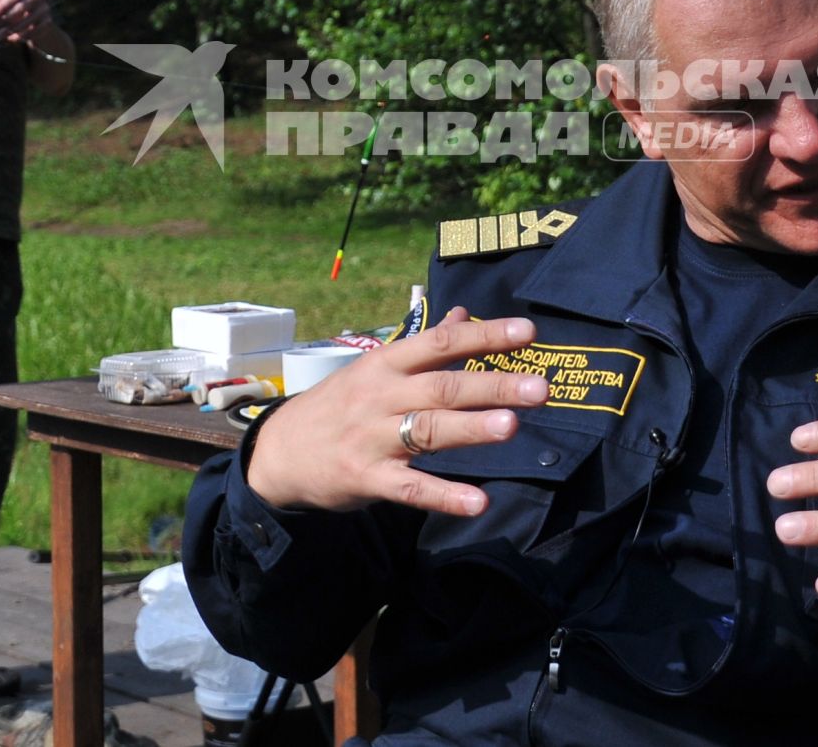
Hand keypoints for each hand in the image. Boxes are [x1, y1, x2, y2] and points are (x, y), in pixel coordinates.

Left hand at [0, 0, 55, 44]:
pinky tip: (11, 39)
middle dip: (5, 18)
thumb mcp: (3, 6)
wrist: (35, 23)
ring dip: (10, 30)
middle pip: (22, 7)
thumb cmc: (13, 11)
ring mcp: (45, 9)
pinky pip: (33, 32)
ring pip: (26, 22)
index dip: (3, 4)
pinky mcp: (48, 22)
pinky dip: (20, 37)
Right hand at [245, 307, 548, 515]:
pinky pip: (410, 489)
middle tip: (539, 388)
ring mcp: (374, 439)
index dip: (485, 336)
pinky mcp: (367, 479)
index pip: (441, 343)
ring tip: (512, 427)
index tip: (528, 331)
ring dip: (470, 429)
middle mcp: (381, 396)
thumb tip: (465, 314)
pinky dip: (443, 495)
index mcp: (387, 364)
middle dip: (492, 387)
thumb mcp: (376, 369)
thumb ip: (425, 346)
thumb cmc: (339, 406)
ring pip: (427, 431)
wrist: (278, 453)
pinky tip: (478, 502)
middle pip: (442, 388)